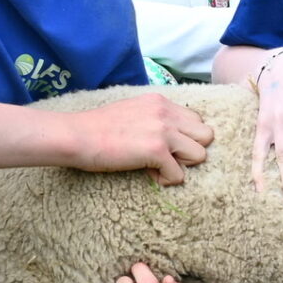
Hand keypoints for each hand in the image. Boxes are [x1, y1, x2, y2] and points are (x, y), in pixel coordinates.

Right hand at [65, 94, 212, 184]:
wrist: (77, 135)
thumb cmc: (97, 127)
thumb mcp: (133, 110)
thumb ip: (154, 117)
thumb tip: (169, 135)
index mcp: (160, 102)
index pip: (195, 120)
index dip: (184, 137)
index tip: (163, 146)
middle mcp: (166, 112)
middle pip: (206, 135)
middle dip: (190, 150)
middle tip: (167, 157)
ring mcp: (163, 130)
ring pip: (200, 155)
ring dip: (182, 165)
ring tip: (159, 166)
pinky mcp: (156, 150)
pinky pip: (179, 174)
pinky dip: (166, 180)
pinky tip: (148, 174)